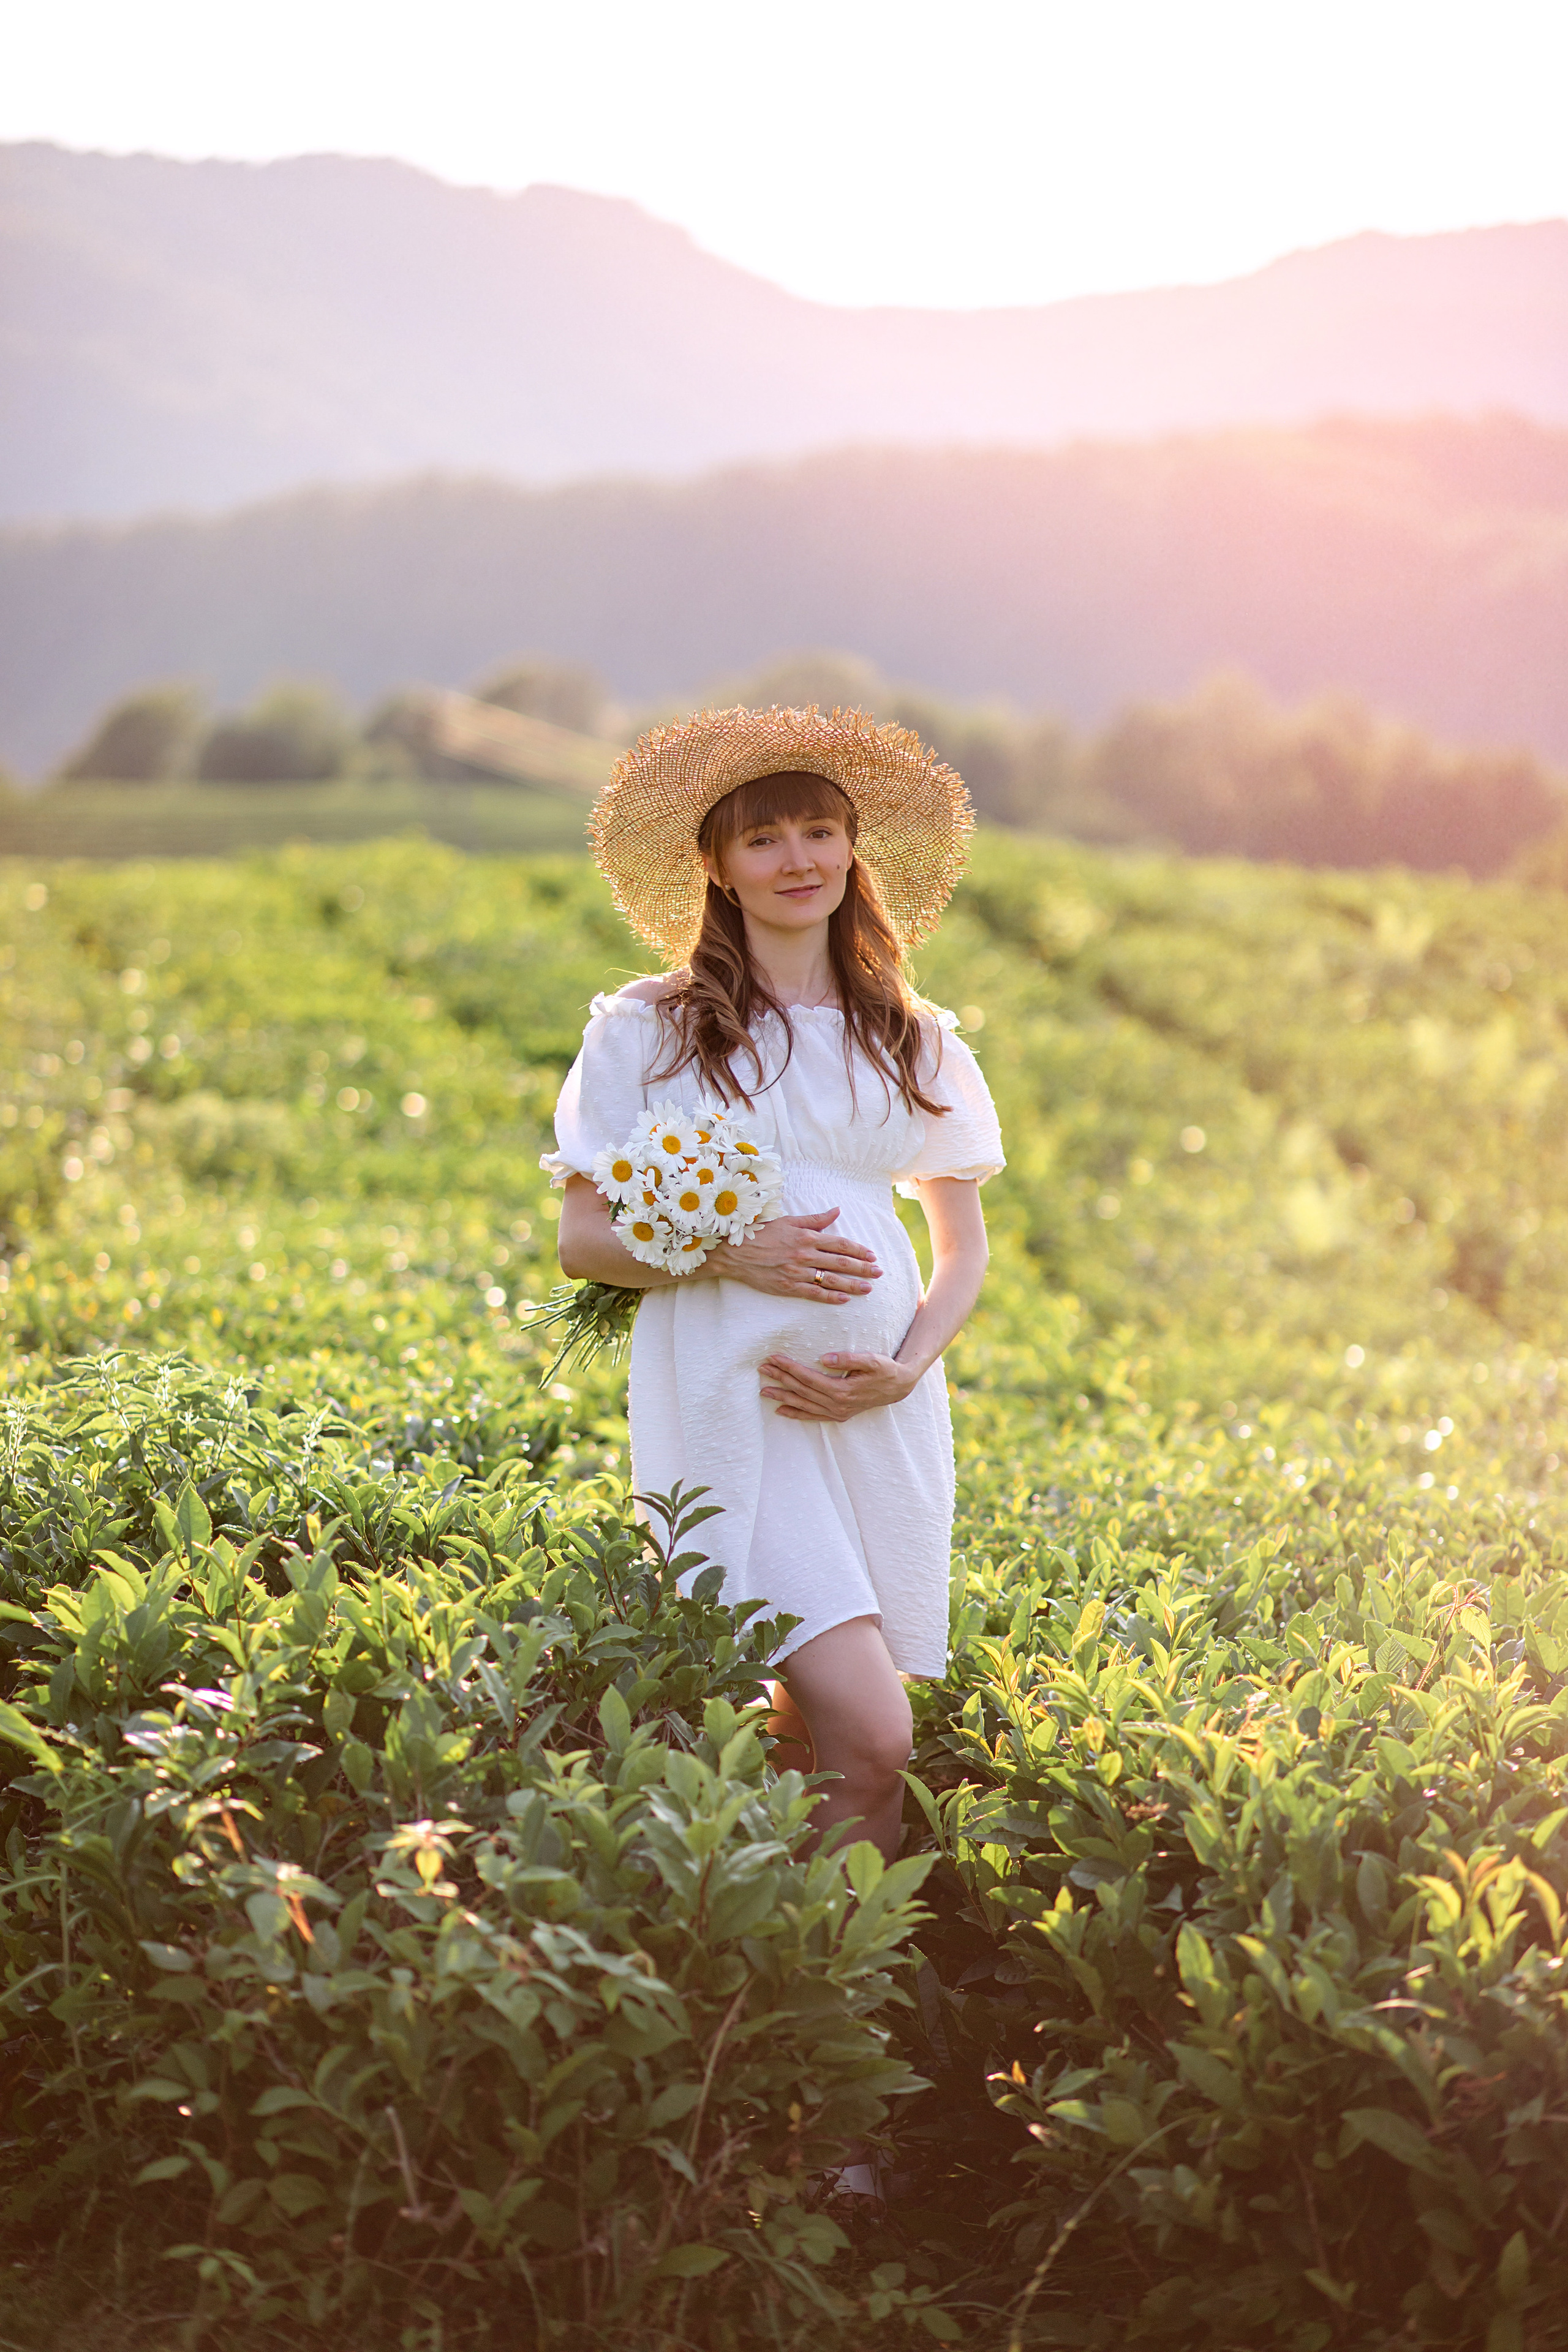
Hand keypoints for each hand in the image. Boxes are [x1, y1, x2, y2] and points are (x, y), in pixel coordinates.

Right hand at [713, 1207, 881, 1303]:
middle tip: (879, 1273)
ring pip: (831, 1280)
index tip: (872, 1255)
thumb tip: (837, 1210)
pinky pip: (814, 1293)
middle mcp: (805, 1254)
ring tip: (868, 1288)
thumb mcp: (788, 1220)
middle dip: (863, 1268)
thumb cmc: (760, 1233)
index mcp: (806, 1236)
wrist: (734, 1252)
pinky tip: (844, 1299)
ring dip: (853, 1284)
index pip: (840, 1244)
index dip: (859, 1250)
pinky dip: (831, 1297)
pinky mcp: (788, 1287)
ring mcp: (797, 1272)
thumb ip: (815, 1219)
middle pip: (841, 1263)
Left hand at [758, 1348, 919, 1421]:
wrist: (899, 1386)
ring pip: (804, 1405)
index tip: (774, 1358)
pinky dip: (796, 1414)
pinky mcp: (839, 1415)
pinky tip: (782, 1410)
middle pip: (802, 1391)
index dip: (790, 1368)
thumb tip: (824, 1358)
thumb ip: (848, 1359)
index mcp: (842, 1390)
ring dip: (783, 1397)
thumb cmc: (885, 1369)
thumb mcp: (872, 1360)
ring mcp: (838, 1412)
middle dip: (781, 1379)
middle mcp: (837, 1404)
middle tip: (762, 1369)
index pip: (808, 1378)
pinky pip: (813, 1416)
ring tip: (764, 1390)